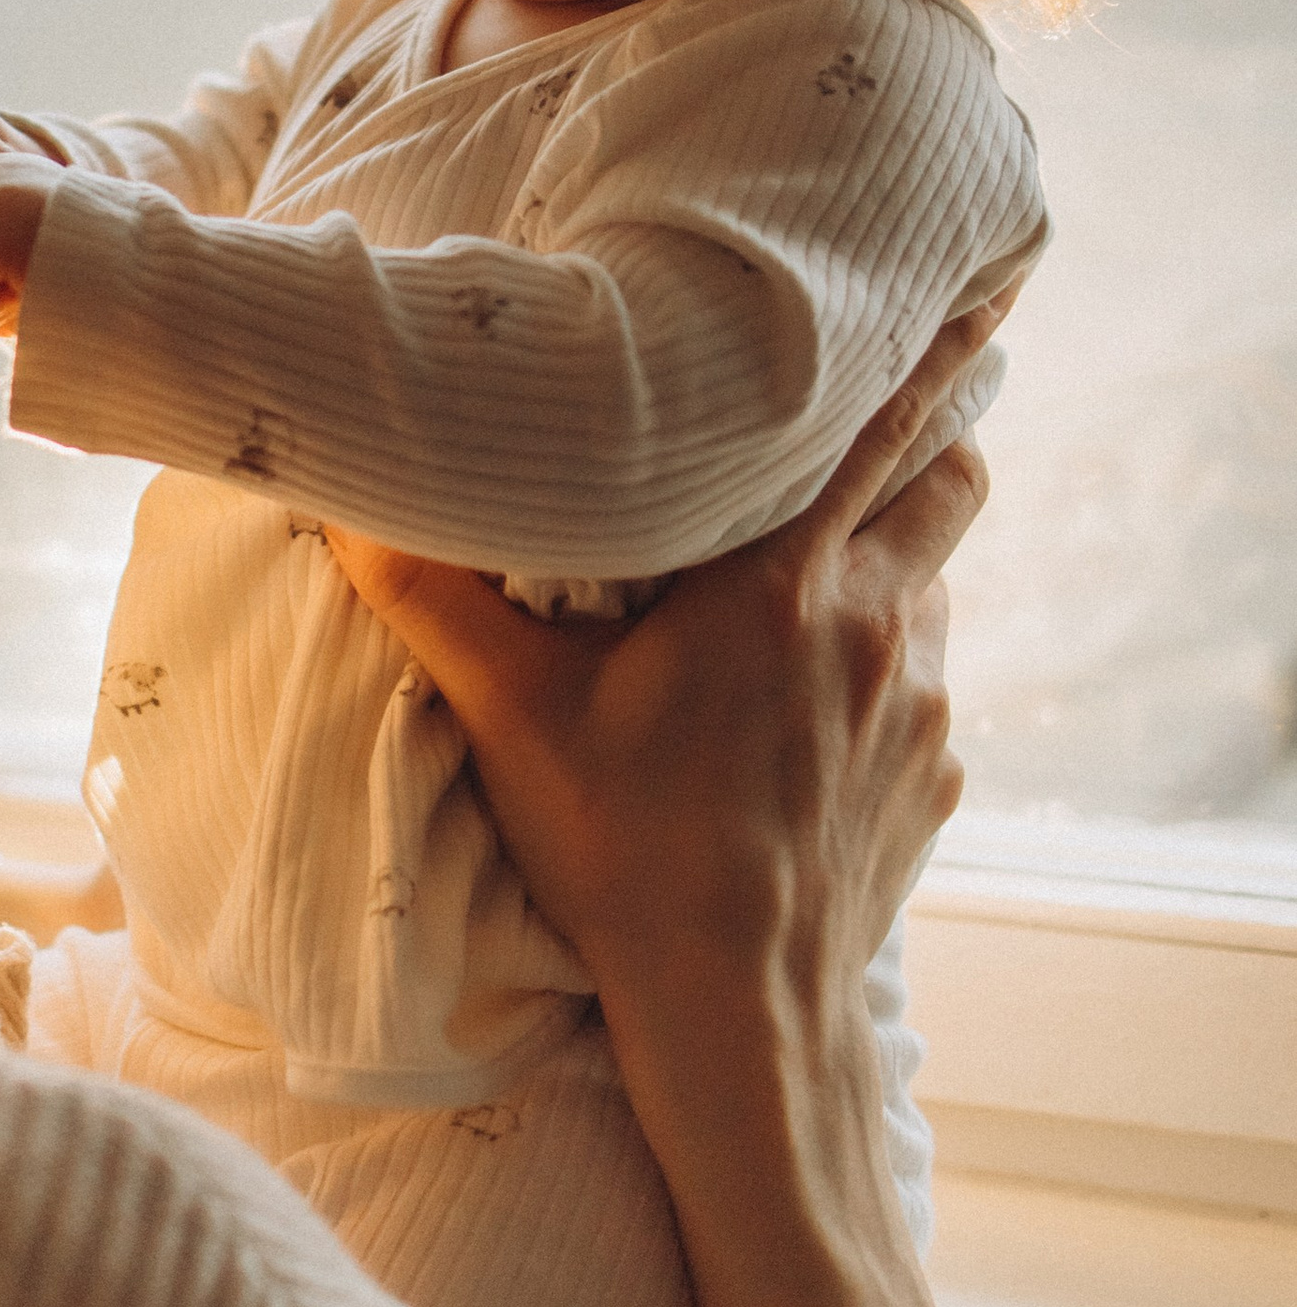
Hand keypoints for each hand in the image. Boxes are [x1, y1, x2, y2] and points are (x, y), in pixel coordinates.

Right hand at [327, 301, 1008, 1306]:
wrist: (739, 1018)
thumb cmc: (626, 859)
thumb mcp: (513, 721)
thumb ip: (429, 599)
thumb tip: (340, 505)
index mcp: (783, 585)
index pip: (883, 425)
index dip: (926, 349)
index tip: (966, 288)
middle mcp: (874, 624)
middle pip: (949, 482)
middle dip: (922, 441)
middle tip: (869, 424)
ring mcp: (918, 705)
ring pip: (934, 582)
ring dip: (887, 560)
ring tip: (811, 577)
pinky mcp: (932, 777)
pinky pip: (917, 681)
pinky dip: (876, 665)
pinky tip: (806, 711)